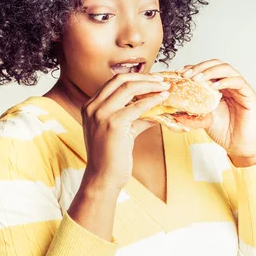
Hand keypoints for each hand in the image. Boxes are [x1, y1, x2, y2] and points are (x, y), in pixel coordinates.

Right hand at [81, 73, 169, 191]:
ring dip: (150, 85)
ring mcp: (101, 114)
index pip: (113, 82)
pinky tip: (163, 99)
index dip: (135, 78)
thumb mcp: (121, 131)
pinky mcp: (113, 123)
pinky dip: (152, 100)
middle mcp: (92, 107)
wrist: (103, 177)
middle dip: (144, 77)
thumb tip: (155, 108)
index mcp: (90, 106)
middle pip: (121, 80)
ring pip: (129, 88)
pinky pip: (137, 106)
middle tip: (161, 80)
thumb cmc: (111, 157)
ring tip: (165, 87)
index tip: (152, 80)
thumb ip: (134, 117)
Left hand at [176, 59, 255, 161]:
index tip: (179, 72)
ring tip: (198, 79)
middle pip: (216, 64)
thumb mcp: (202, 119)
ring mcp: (239, 88)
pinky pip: (238, 82)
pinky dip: (225, 81)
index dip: (192, 68)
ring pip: (226, 69)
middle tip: (188, 74)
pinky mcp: (249, 95)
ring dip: (210, 71)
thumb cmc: (223, 132)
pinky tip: (214, 86)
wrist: (238, 146)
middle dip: (200, 67)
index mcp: (218, 87)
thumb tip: (173, 111)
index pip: (205, 70)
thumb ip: (191, 112)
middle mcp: (229, 84)